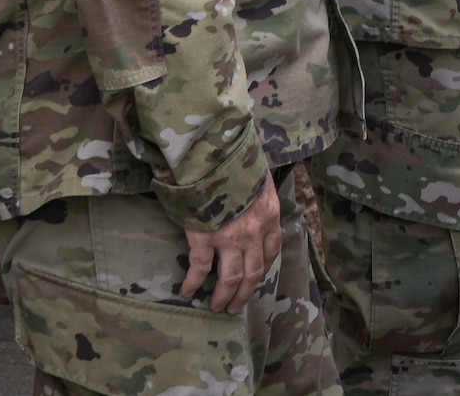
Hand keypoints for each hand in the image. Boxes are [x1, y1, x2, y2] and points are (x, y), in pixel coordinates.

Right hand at [181, 173, 281, 313]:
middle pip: (253, 272)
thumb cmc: (236, 160)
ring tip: (216, 306)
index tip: (256, 279)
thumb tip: (249, 201)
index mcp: (269, 215)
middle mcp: (254, 231)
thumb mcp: (258, 177)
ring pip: (231, 277)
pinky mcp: (204, 238)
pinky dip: (193, 282)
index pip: (272, 250)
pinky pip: (199, 268)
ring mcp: (229, 237)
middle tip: (235, 307)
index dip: (263, 268)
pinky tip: (187, 291)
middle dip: (244, 293)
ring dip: (223, 295)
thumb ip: (256, 195)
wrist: (214, 154)